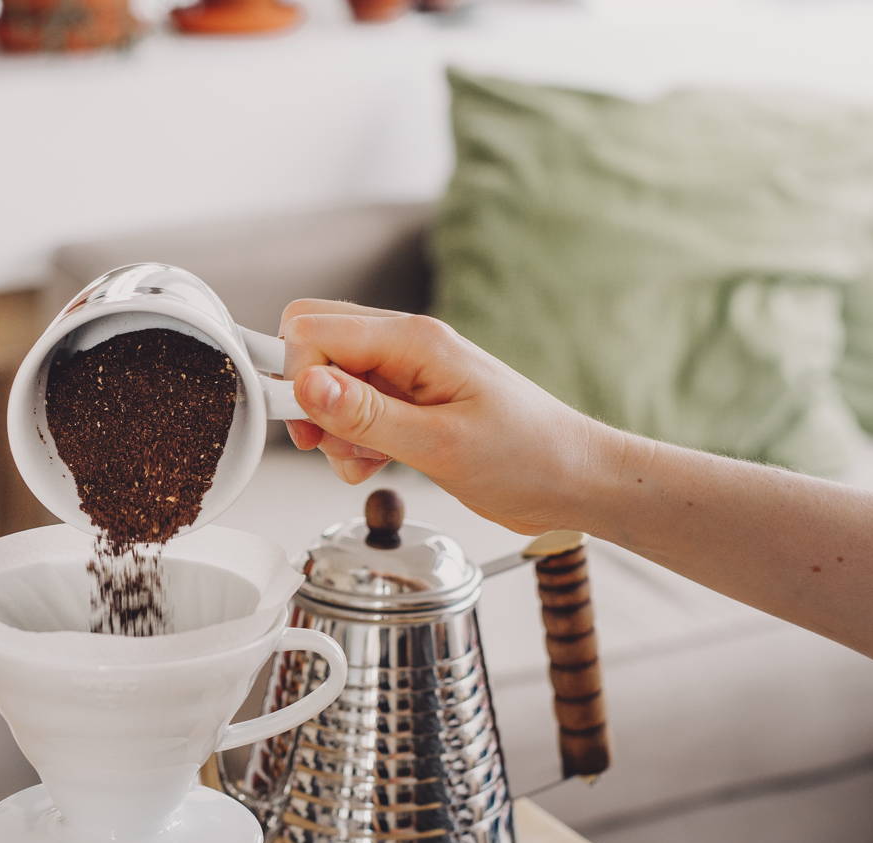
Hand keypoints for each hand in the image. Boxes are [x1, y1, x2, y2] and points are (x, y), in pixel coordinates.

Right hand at [280, 299, 617, 534]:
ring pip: (328, 381)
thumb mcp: (441, 444)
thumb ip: (367, 415)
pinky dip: (350, 441)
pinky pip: (353, 410)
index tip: (307, 426)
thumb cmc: (530, 456)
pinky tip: (376, 464)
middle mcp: (405, 347)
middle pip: (315, 344)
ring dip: (331, 427)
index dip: (297, 378)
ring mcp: (406, 375)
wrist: (575, 481)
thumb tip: (306, 384)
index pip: (315, 331)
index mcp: (414, 340)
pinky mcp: (408, 405)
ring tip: (365, 459)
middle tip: (325, 442)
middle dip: (305, 397)